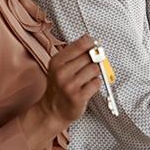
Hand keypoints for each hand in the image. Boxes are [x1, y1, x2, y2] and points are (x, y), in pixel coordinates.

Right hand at [21, 35, 102, 149]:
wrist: (53, 110)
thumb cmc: (59, 87)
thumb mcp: (60, 66)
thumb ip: (74, 53)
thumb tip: (89, 38)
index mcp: (57, 61)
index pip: (81, 44)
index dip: (92, 43)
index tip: (95, 45)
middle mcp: (61, 72)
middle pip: (90, 57)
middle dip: (94, 61)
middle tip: (87, 68)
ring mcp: (69, 85)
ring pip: (95, 69)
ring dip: (94, 74)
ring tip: (86, 80)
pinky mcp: (78, 97)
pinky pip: (96, 83)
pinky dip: (95, 85)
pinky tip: (87, 88)